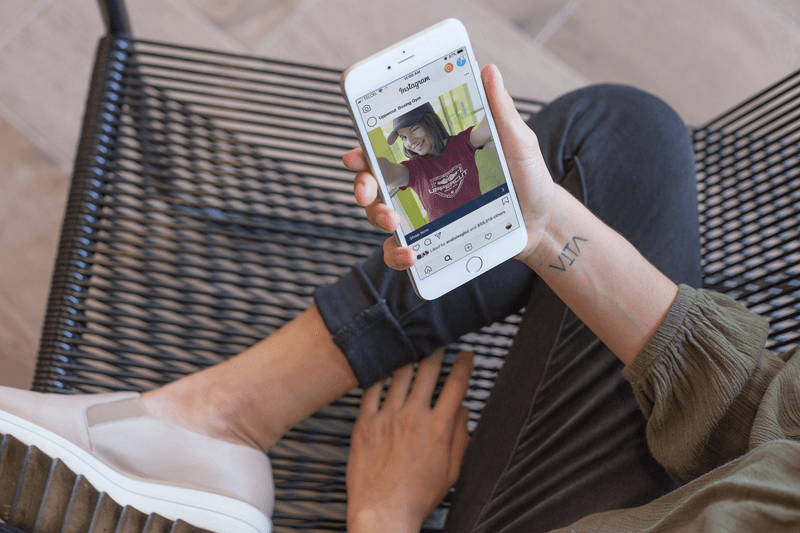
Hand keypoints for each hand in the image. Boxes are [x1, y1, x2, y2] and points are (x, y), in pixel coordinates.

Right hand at [342, 64, 556, 269]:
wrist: (541, 220)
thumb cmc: (527, 177)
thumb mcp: (517, 142)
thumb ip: (500, 112)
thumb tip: (489, 71)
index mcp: (432, 156)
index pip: (387, 149)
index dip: (363, 151)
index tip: (355, 156)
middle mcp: (420, 183)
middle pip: (374, 183)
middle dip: (362, 186)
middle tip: (368, 192)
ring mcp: (423, 214)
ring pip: (381, 217)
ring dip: (377, 218)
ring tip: (392, 222)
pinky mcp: (432, 242)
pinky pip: (402, 252)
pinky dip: (397, 255)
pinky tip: (412, 255)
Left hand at [346, 350, 472, 531]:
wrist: (383, 513)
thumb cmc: (418, 497)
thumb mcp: (451, 471)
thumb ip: (460, 438)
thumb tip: (463, 411)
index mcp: (438, 428)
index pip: (456, 386)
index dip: (464, 365)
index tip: (467, 354)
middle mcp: (413, 417)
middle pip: (428, 372)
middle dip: (436, 352)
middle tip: (437, 341)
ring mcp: (387, 418)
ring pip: (399, 376)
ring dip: (408, 358)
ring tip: (410, 347)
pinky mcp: (365, 424)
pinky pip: (371, 391)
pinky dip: (378, 376)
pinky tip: (382, 368)